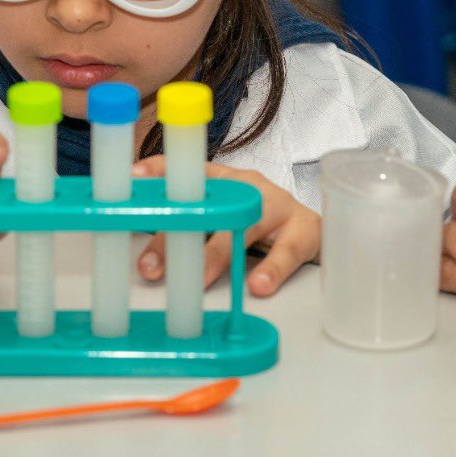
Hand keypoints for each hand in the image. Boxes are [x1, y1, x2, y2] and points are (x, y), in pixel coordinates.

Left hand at [132, 157, 317, 296]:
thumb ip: (191, 230)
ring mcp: (279, 205)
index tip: (134, 178)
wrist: (322, 231)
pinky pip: (288, 250)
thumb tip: (147, 259)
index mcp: (227, 181)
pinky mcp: (306, 229)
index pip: (189, 171)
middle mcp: (250, 187)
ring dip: (218, 255)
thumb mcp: (227, 219)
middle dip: (176, 236)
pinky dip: (272, 269)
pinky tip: (258, 286)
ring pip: (244, 226)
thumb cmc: (266, 227)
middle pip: (209, 207)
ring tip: (200, 279)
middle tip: (152, 268)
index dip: (162, 170)